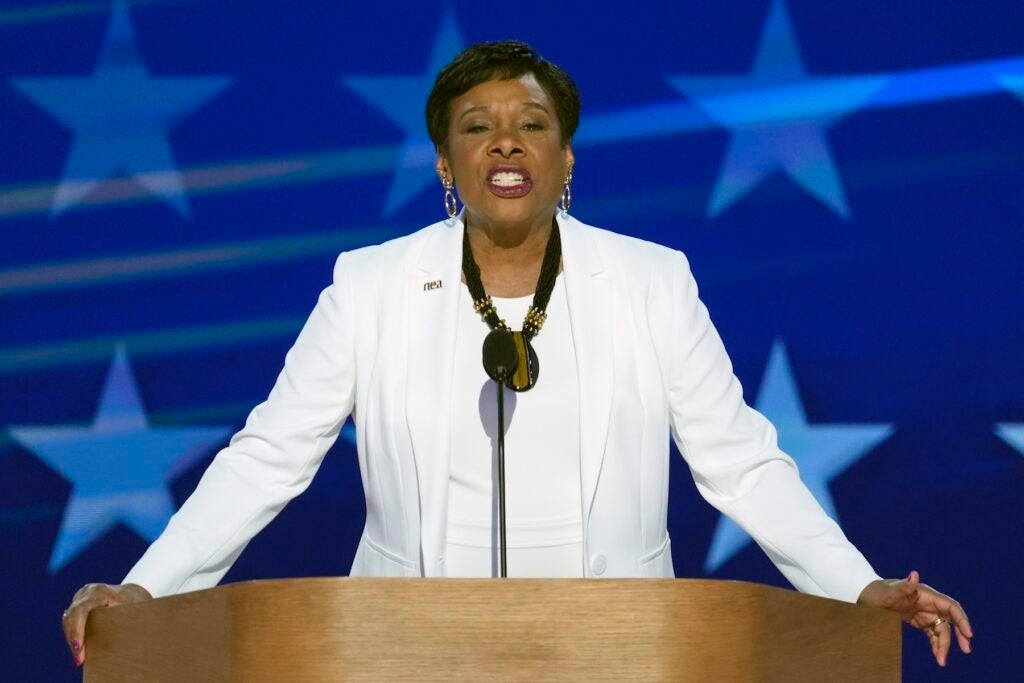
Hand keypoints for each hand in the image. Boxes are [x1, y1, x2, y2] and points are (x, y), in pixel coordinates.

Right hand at [61, 583, 151, 666]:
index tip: (78, 647)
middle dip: (73, 639)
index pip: (81, 610)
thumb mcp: (134, 609)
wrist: (132, 593)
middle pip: (72, 616)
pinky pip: (71, 620)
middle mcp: (87, 592)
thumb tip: (121, 644)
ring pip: (69, 620)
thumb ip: (125, 621)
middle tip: (79, 660)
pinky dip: (74, 635)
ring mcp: (80, 597)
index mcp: (100, 591)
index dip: (77, 629)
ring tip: (79, 659)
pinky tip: (79, 650)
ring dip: (72, 640)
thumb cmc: (135, 603)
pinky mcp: (78, 604)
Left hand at [857, 570, 972, 666]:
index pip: (950, 606)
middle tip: (966, 649)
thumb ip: (903, 586)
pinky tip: (937, 656)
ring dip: (944, 645)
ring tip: (941, 661)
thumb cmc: (877, 592)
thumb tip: (915, 574)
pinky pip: (933, 634)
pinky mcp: (920, 621)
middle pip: (951, 619)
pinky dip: (936, 644)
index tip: (968, 634)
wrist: (866, 596)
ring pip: (942, 630)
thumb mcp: (888, 592)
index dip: (961, 619)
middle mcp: (929, 603)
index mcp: (926, 594)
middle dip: (960, 634)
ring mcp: (925, 612)